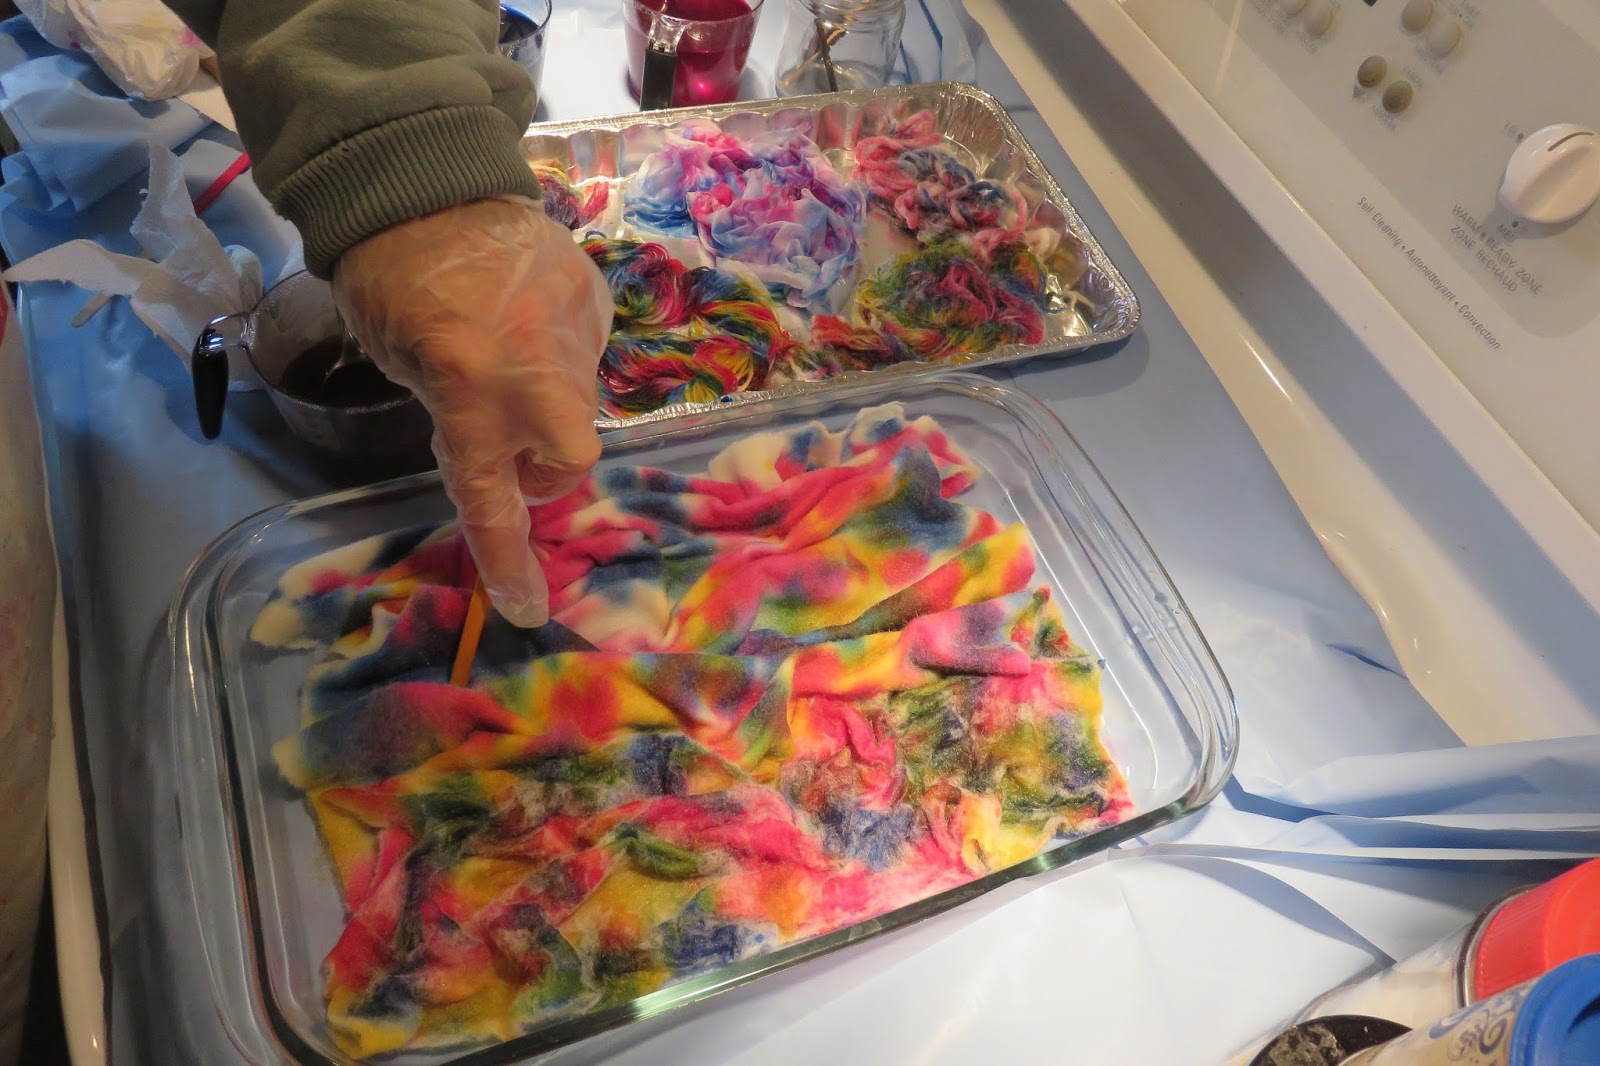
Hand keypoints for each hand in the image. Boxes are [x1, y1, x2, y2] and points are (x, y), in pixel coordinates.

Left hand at [333, 197, 612, 626]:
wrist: (424, 179)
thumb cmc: (389, 279)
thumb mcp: (409, 367)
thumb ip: (462, 419)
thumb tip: (509, 454)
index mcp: (470, 392)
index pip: (494, 500)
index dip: (509, 559)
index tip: (528, 608)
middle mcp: (534, 372)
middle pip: (568, 463)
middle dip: (544, 473)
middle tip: (508, 451)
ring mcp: (574, 333)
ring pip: (574, 406)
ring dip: (541, 403)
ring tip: (497, 352)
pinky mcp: (593, 299)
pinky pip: (582, 353)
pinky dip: (553, 353)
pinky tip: (520, 317)